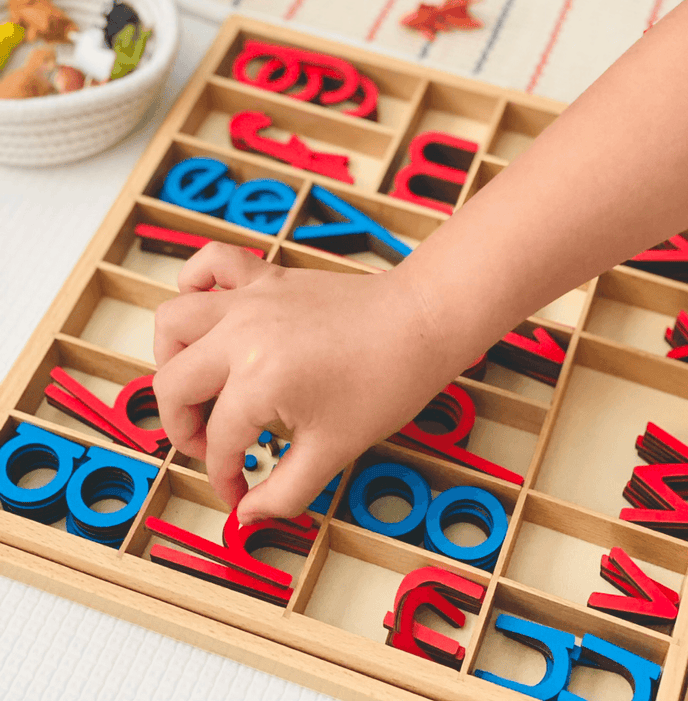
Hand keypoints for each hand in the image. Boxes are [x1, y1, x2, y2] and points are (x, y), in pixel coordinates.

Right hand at [152, 243, 450, 523]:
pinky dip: (196, 283)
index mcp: (258, 380)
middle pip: (174, 385)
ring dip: (172, 358)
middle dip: (184, 428)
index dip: (225, 478)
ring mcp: (251, 300)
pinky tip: (209, 315)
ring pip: (174, 320)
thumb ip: (284, 491)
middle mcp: (242, 334)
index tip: (241, 493)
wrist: (421, 322)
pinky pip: (211, 264)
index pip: (218, 442)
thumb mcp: (335, 450)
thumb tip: (249, 516)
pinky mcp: (265, 277)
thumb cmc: (388, 379)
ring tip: (198, 385)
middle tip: (215, 448)